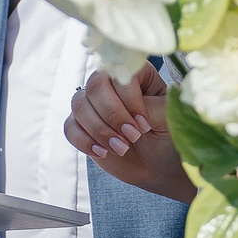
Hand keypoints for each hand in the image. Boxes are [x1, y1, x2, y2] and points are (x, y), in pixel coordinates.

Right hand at [64, 66, 188, 199]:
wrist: (159, 164)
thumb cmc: (168, 136)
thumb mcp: (168, 118)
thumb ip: (148, 106)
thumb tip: (124, 108)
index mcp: (135, 73)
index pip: (120, 73)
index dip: (129, 100)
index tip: (145, 126)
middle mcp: (110, 83)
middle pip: (95, 86)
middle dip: (112, 115)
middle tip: (133, 137)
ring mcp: (93, 104)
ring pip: (79, 106)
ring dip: (100, 130)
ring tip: (122, 148)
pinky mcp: (82, 125)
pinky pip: (70, 127)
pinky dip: (85, 141)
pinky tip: (103, 153)